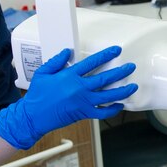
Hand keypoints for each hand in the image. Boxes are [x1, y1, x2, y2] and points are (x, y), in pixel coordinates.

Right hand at [0, 46, 137, 148]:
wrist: (34, 116)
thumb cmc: (38, 95)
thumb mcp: (44, 73)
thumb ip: (56, 61)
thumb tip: (67, 52)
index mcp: (69, 76)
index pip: (92, 62)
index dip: (105, 55)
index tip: (116, 50)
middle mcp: (79, 89)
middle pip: (105, 79)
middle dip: (120, 72)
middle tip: (130, 67)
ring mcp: (83, 102)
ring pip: (108, 96)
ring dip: (122, 91)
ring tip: (132, 86)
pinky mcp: (84, 113)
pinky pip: (102, 113)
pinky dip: (113, 110)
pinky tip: (120, 105)